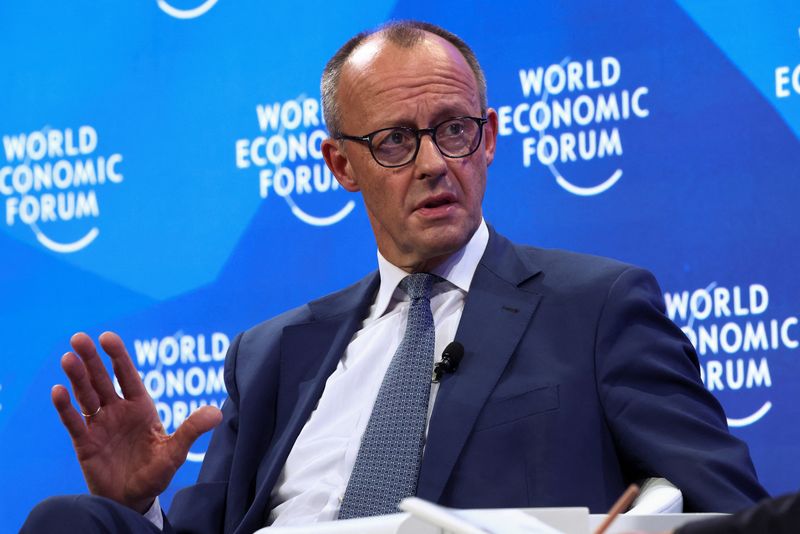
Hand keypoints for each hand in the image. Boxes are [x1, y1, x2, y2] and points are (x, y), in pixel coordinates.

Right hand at [52, 331, 222, 512]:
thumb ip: (191, 430)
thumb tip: (217, 413)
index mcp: (140, 406)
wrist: (133, 499)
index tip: (107, 337)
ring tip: (68, 358)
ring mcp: (99, 425)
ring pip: (86, 396)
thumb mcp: (175, 452)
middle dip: (91, 359)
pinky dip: (65, 407)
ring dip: (77, 377)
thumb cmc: (156, 473)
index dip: (118, 356)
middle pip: (102, 380)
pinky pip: (73, 422)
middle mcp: (117, 411)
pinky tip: (58, 391)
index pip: (127, 376)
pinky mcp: (85, 443)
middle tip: (79, 337)